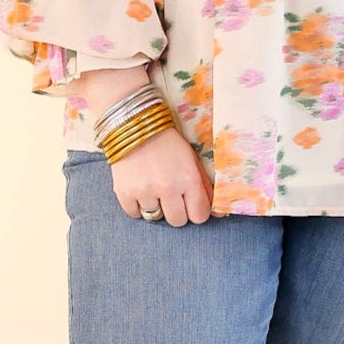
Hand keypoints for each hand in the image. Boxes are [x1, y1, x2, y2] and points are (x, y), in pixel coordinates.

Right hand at [73, 67, 213, 226]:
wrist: (134, 123)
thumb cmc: (168, 143)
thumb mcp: (192, 160)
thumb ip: (206, 187)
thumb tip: (220, 213)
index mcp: (188, 179)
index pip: (199, 216)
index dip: (196, 211)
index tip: (190, 203)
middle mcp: (167, 187)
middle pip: (178, 221)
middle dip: (177, 211)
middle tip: (171, 195)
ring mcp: (144, 191)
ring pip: (155, 218)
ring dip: (156, 206)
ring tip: (153, 187)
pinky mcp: (124, 192)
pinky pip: (134, 214)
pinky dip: (137, 205)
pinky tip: (139, 189)